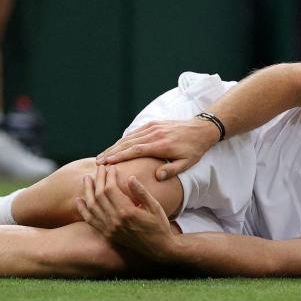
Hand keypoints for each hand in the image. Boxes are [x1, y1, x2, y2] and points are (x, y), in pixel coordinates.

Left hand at [75, 165, 177, 260]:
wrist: (158, 248)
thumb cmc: (159, 225)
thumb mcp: (154, 206)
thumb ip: (141, 192)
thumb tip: (130, 177)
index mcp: (126, 211)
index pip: (110, 189)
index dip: (109, 176)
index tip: (111, 167)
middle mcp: (115, 220)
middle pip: (99, 195)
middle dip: (98, 179)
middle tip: (100, 168)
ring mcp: (109, 229)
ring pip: (92, 206)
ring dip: (87, 191)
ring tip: (86, 179)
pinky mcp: (107, 234)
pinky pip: (91, 221)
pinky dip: (83, 210)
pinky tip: (79, 200)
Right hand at [96, 119, 219, 179]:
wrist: (202, 128)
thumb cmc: (194, 149)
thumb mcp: (187, 163)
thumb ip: (171, 170)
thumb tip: (157, 177)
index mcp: (161, 145)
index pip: (135, 151)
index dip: (119, 157)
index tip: (106, 163)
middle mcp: (154, 134)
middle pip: (128, 143)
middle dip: (111, 152)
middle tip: (98, 162)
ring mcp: (153, 127)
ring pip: (129, 137)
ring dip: (115, 146)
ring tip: (103, 155)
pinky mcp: (153, 124)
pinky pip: (135, 132)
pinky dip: (124, 140)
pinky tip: (116, 147)